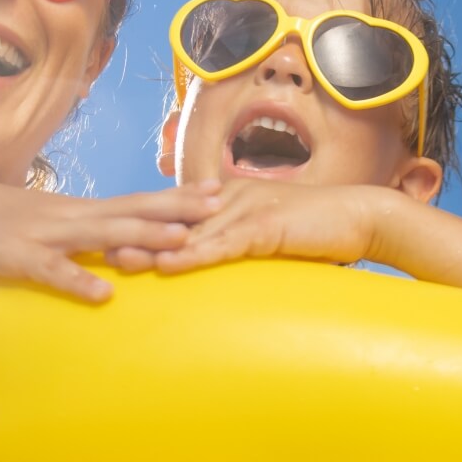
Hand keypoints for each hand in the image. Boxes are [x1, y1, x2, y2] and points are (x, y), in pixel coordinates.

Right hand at [0, 179, 221, 300]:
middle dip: (178, 207)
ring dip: (143, 236)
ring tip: (182, 241)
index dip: (177, 196)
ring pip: (102, 233)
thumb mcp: (45, 225)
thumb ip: (82, 234)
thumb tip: (122, 245)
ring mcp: (43, 234)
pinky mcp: (15, 257)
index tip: (218, 190)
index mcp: (78, 211)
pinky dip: (77, 279)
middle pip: (132, 209)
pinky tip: (102, 293)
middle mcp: (69, 216)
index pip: (136, 200)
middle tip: (221, 204)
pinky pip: (51, 270)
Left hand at [114, 179, 394, 274]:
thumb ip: (246, 237)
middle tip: (98, 242)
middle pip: (176, 216)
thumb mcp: (275, 230)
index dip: (146, 219)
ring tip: (119, 256)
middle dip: (137, 230)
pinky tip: (168, 265)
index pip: (181, 208)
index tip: (111, 230)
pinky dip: (192, 256)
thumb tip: (224, 253)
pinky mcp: (266, 228)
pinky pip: (222, 245)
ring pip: (192, 230)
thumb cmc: (323, 227)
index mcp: (233, 195)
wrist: (364, 216)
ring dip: (153, 244)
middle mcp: (234, 197)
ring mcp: (249, 210)